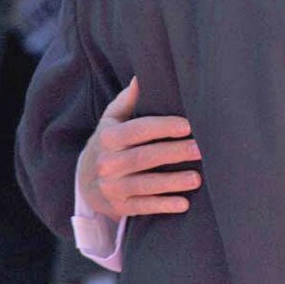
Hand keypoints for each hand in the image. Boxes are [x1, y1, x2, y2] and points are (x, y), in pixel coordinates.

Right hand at [78, 77, 201, 221]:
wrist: (84, 180)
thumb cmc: (109, 142)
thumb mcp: (111, 120)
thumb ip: (127, 100)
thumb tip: (141, 76)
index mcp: (108, 137)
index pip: (138, 130)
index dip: (163, 127)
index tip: (187, 125)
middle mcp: (107, 163)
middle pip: (144, 157)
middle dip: (174, 153)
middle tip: (201, 149)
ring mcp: (112, 187)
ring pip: (145, 185)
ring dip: (172, 182)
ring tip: (197, 178)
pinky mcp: (120, 207)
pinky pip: (143, 207)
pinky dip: (163, 206)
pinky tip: (184, 203)